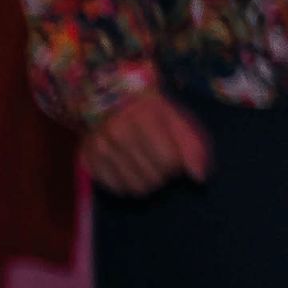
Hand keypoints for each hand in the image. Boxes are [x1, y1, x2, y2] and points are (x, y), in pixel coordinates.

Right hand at [82, 91, 213, 196]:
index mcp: (144, 118)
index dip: (178, 163)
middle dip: (164, 174)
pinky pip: (116, 189)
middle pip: (154, 178)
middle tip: (159, 160)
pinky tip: (129, 169)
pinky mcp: (88, 160)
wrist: (109, 97)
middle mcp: (118, 133)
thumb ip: (191, 146)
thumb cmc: (149, 109)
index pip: (169, 161)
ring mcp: (100, 147)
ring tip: (145, 164)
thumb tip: (199, 178)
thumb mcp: (175, 117)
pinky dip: (127, 184)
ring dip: (147, 181)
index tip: (174, 155)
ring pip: (136, 188)